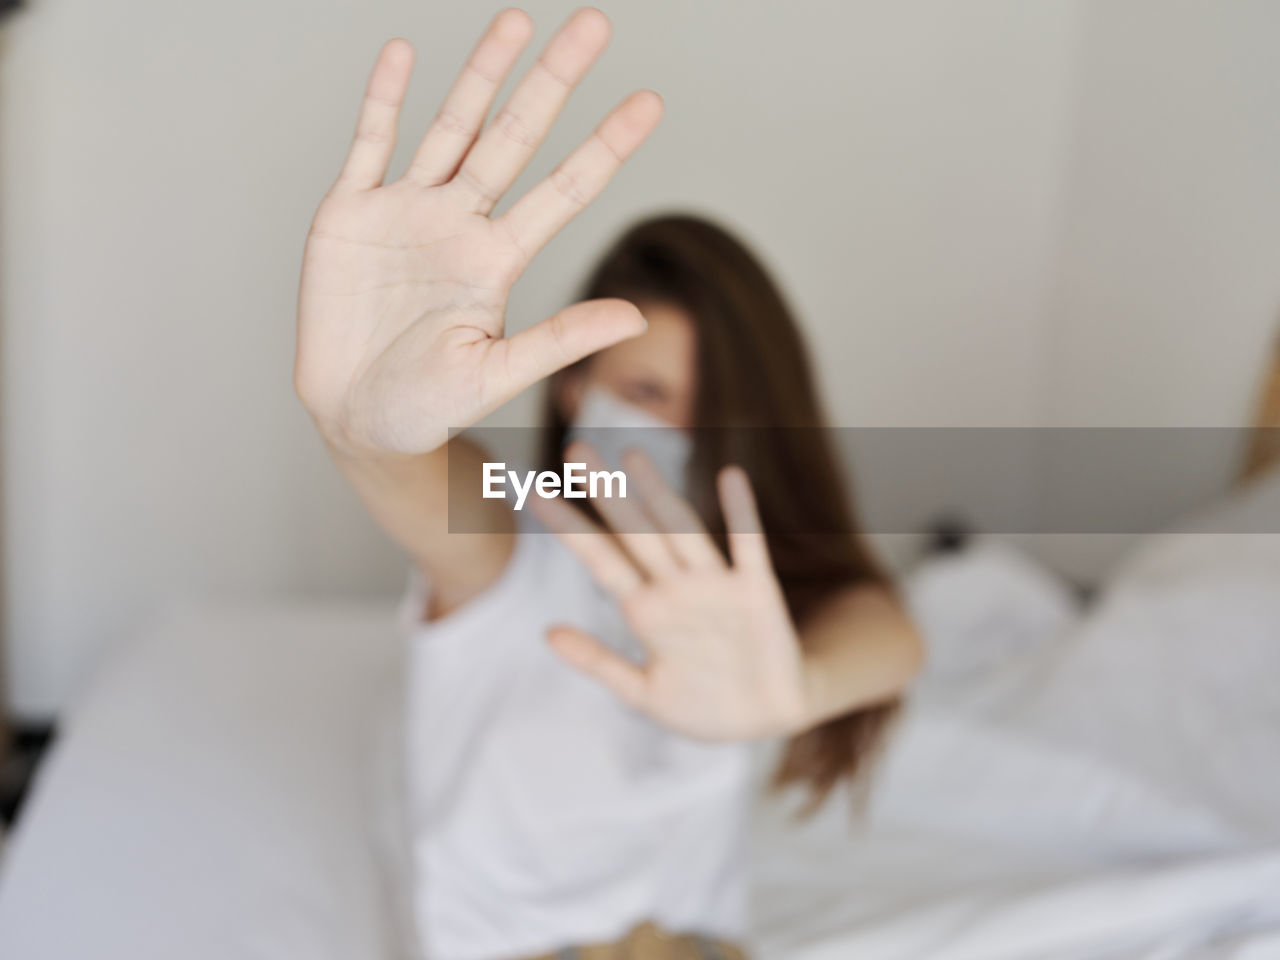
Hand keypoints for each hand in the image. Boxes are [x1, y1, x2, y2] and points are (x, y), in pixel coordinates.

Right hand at [295, 9, 661, 454]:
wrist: (354, 417)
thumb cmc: (427, 405)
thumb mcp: (495, 375)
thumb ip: (560, 340)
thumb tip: (635, 318)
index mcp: (497, 260)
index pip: (564, 189)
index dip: (605, 146)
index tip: (648, 102)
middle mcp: (460, 224)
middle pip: (514, 138)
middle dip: (552, 82)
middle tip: (594, 24)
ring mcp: (406, 211)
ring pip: (450, 126)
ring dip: (482, 74)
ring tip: (517, 20)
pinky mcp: (349, 212)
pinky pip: (369, 144)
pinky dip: (383, 99)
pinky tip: (405, 54)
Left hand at [531, 445, 812, 740]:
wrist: (768, 721)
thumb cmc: (704, 706)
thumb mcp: (643, 695)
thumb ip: (598, 663)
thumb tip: (547, 633)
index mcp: (646, 611)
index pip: (601, 559)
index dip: (570, 527)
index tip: (534, 491)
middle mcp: (677, 589)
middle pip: (635, 532)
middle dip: (606, 494)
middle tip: (576, 448)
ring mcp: (716, 587)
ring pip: (682, 531)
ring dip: (660, 494)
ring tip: (632, 455)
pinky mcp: (757, 593)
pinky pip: (748, 547)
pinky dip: (740, 513)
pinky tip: (730, 476)